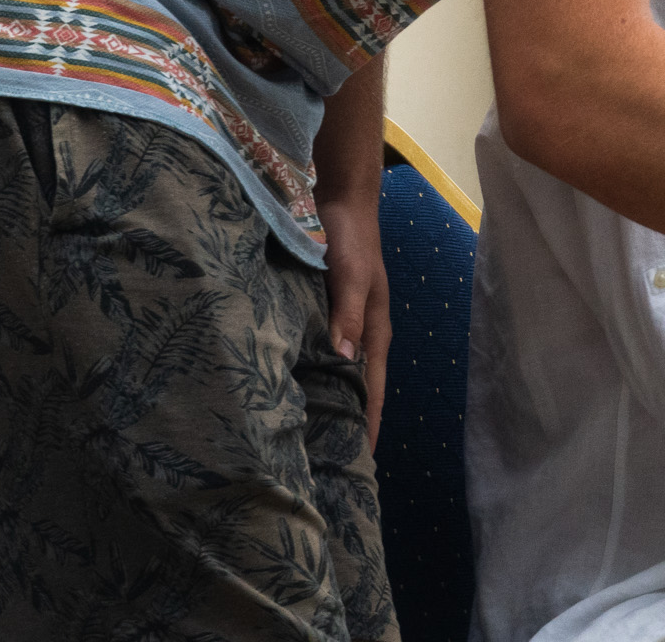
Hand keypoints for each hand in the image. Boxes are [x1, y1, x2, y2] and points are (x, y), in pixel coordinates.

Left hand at [322, 192, 392, 448]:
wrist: (340, 200)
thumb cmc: (351, 238)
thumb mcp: (351, 274)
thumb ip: (348, 314)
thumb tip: (344, 359)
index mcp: (374, 332)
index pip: (372, 391)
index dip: (368, 426)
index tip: (360, 465)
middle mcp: (359, 335)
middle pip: (357, 390)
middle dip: (349, 425)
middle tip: (328, 465)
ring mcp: (341, 325)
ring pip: (337, 375)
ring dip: (329, 403)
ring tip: (308, 439)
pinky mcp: (322, 315)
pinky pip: (319, 357)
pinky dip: (311, 378)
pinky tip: (290, 392)